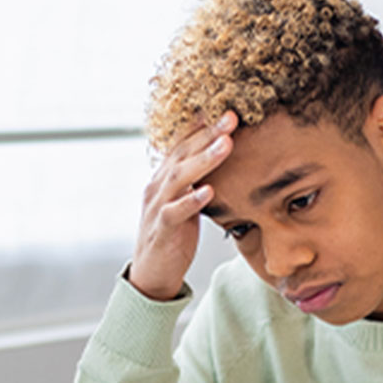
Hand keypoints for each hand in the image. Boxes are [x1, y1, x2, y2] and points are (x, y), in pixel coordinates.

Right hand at [128, 111, 236, 300]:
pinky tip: (209, 191)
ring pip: (179, 177)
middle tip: (231, 117)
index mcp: (164, 177)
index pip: (182, 145)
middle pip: (182, 154)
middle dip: (207, 134)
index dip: (202, 126)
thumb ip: (197, 182)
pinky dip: (191, 201)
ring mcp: (157, 207)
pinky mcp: (162, 229)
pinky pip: (175, 212)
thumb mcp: (185, 202)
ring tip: (226, 145)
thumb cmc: (173, 235)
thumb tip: (221, 161)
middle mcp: (157, 186)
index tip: (224, 109)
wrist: (151, 273)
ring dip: (204, 160)